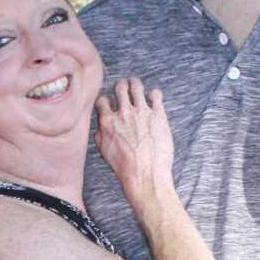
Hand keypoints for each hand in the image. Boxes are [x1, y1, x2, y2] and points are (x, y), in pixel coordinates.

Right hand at [96, 77, 172, 202]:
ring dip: (136, 84)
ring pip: (137, 87)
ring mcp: (142, 112)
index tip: (109, 100)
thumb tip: (101, 127)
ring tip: (137, 85)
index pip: (102, 100)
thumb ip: (101, 134)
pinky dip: (154, 93)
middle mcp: (124, 113)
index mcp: (108, 121)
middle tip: (124, 86)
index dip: (106, 99)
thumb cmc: (126, 168)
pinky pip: (156, 95)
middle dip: (121, 86)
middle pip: (120, 88)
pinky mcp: (158, 115)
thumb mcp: (105, 151)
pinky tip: (154, 96)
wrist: (145, 175)